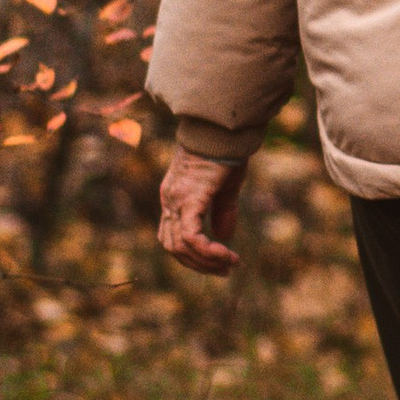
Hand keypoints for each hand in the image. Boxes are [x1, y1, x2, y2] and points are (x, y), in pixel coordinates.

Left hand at [159, 145, 245, 274]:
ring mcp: (176, 200)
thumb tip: (223, 238)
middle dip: (199, 264)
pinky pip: (192, 237)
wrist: (223, 129)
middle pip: (172, 247)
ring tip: (229, 264)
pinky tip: (227, 255)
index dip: (192, 255)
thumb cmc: (226, 152)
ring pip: (180, 246)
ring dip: (205, 262)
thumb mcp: (226, 187)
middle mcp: (169, 200)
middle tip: (225, 270)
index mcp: (174, 196)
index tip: (217, 261)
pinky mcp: (189, 199)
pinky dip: (208, 252)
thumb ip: (222, 212)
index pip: (172, 236)